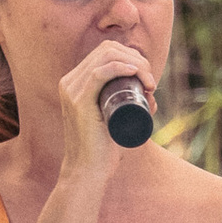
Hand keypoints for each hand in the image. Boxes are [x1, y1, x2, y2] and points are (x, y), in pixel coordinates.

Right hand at [56, 41, 156, 178]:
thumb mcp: (115, 120)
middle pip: (107, 50)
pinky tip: (134, 71)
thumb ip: (130, 108)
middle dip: (137, 59)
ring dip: (135, 64)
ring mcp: (72, 90)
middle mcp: (70, 82)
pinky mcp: (78, 102)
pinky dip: (119, 68)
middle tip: (151, 83)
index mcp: (75, 82)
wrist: (88, 171)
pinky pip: (98, 74)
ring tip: (149, 83)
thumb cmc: (103, 149)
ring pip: (106, 57)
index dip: (132, 56)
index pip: (106, 52)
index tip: (149, 77)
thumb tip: (151, 96)